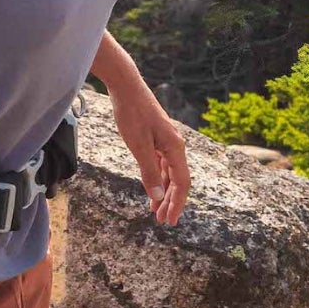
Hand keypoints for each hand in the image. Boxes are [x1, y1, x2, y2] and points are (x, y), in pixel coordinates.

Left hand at [109, 82, 190, 225]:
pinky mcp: (156, 137)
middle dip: (171, 201)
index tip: (170, 221)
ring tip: (155, 209)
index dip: (177, 203)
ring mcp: (166, 141)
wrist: (126, 87)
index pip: (182, 183)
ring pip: (169, 173)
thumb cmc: (132, 114)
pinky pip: (161, 163)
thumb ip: (149, 171)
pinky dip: (157, 177)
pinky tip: (152, 187)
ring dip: (163, 191)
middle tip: (162, 220)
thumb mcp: (138, 146)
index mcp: (175, 148)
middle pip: (178, 180)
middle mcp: (175, 145)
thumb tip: (158, 196)